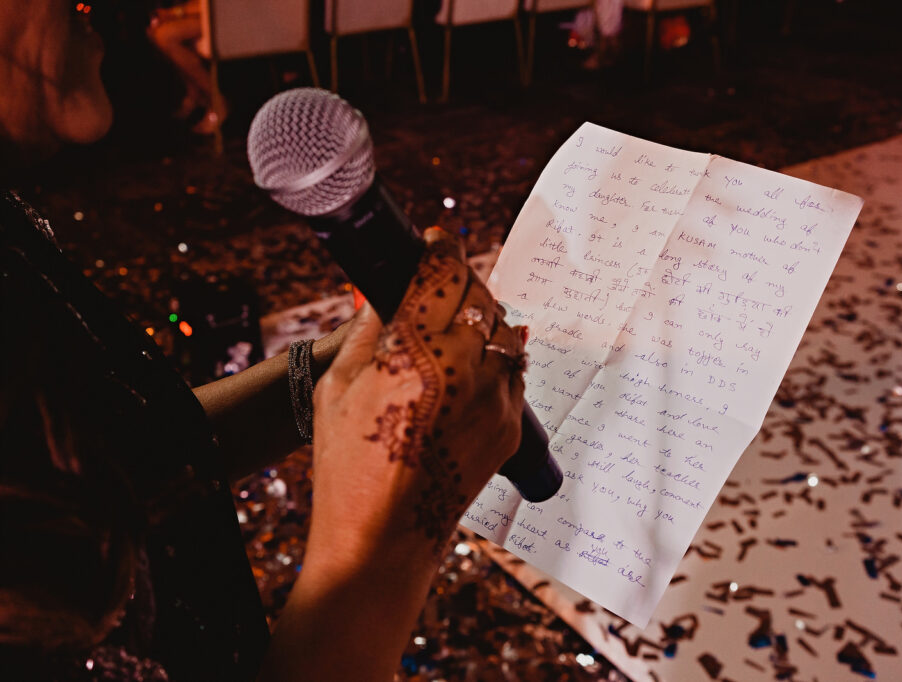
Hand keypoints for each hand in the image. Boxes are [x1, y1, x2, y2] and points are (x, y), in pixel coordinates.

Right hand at [307, 228, 526, 565]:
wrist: (382, 537)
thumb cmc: (349, 465)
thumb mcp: (339, 386)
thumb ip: (369, 330)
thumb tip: (387, 294)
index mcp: (417, 351)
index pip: (443, 274)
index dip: (440, 250)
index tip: (436, 243)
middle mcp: (466, 368)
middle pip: (481, 296)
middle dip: (460, 285)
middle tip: (439, 289)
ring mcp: (495, 398)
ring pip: (505, 332)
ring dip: (483, 322)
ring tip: (452, 335)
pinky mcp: (510, 426)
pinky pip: (514, 373)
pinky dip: (497, 361)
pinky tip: (468, 372)